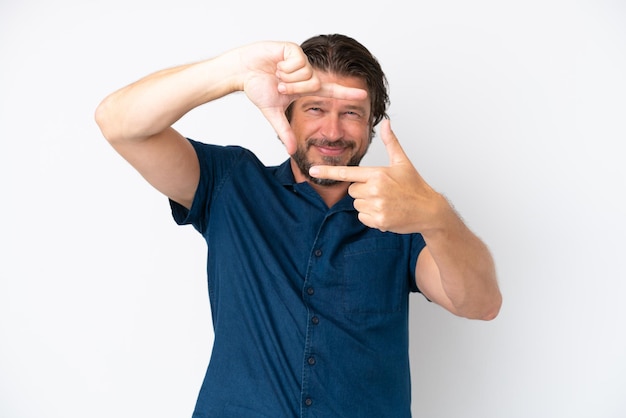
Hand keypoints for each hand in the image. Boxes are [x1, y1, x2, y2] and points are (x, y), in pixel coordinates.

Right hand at [240, 42, 366, 153]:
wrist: (242, 71)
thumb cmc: (257, 87)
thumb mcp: (273, 113)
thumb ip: (284, 131)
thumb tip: (291, 151)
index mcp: (305, 87)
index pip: (330, 91)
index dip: (346, 93)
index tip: (364, 95)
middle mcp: (307, 73)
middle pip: (314, 85)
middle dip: (293, 88)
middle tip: (279, 85)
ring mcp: (302, 60)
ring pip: (307, 74)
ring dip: (288, 78)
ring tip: (275, 73)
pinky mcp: (294, 49)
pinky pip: (298, 62)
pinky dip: (284, 67)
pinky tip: (276, 63)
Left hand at [309, 119, 445, 233]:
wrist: (429, 210)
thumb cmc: (415, 186)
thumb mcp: (402, 162)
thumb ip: (390, 142)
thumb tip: (386, 123)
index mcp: (378, 174)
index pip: (348, 173)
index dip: (329, 172)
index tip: (313, 171)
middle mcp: (375, 189)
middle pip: (352, 190)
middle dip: (363, 191)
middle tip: (382, 191)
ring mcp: (377, 206)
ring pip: (357, 205)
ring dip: (367, 204)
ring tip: (386, 202)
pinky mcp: (379, 220)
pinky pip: (363, 217)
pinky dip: (372, 217)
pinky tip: (386, 212)